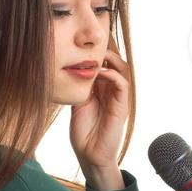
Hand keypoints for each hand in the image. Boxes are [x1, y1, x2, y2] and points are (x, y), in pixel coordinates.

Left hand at [68, 33, 130, 170]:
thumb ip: (78, 87)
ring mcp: (118, 98)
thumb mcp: (76, 103)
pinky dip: (112, 75)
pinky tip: (100, 71)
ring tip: (99, 52)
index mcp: (102, 88)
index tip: (88, 36)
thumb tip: (69, 68)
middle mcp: (112, 90)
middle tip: (97, 35)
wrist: (89, 155)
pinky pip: (122, 84)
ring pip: (122, 69)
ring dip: (111, 58)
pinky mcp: (122, 107)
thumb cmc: (83, 133)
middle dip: (108, 46)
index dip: (100, 49)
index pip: (105, 62)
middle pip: (116, 60)